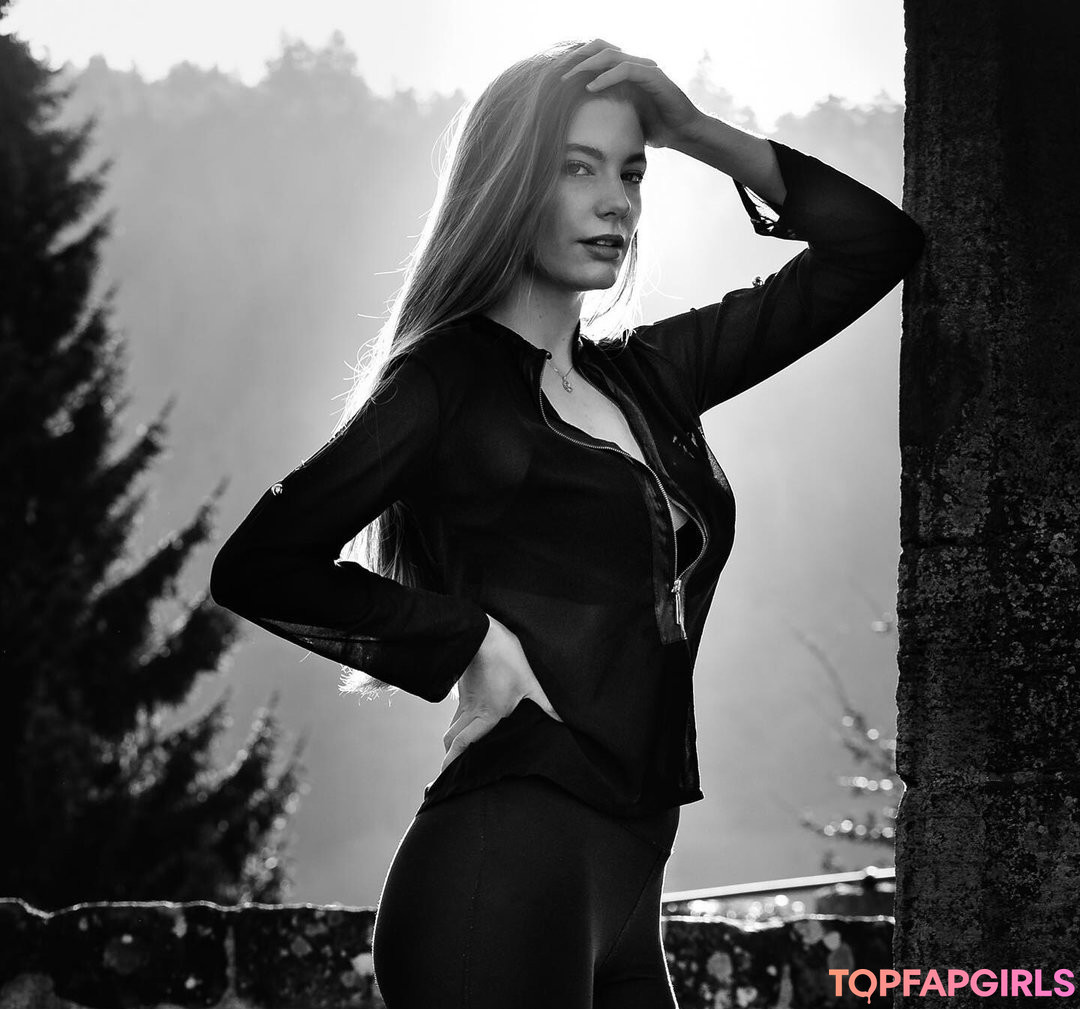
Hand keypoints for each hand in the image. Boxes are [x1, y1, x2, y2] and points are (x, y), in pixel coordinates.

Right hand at [440, 614, 562, 772]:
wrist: (480, 631)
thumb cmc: (504, 655)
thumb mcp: (530, 681)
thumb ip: (546, 703)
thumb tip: (563, 720)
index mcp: (486, 714)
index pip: (462, 744)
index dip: (451, 762)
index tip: (445, 777)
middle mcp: (471, 710)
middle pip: (451, 740)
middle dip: (449, 757)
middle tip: (450, 772)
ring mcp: (465, 699)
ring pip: (452, 727)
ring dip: (453, 742)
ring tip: (458, 754)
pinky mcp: (463, 689)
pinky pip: (457, 713)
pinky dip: (457, 725)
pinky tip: (467, 726)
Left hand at [561, 38, 705, 149]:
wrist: (683, 132)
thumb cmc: (655, 130)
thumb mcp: (623, 121)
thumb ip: (606, 114)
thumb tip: (577, 126)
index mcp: (625, 74)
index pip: (596, 59)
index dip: (576, 65)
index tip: (556, 81)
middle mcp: (633, 66)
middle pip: (599, 51)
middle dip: (577, 61)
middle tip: (557, 76)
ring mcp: (644, 69)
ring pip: (610, 56)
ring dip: (587, 66)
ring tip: (569, 79)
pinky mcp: (653, 76)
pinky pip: (625, 70)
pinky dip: (606, 77)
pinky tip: (591, 88)